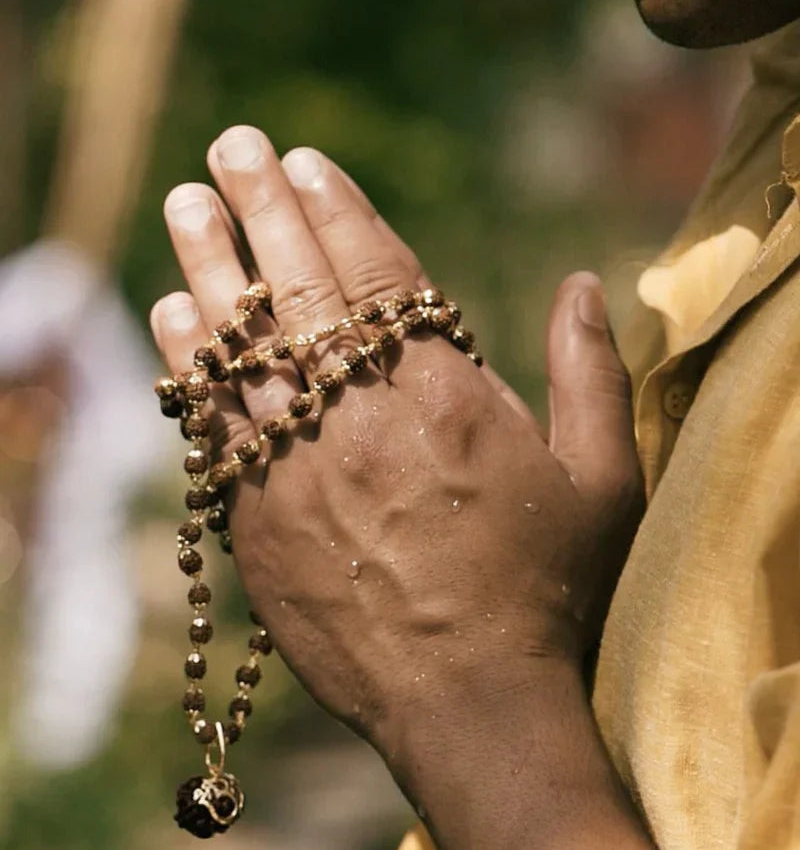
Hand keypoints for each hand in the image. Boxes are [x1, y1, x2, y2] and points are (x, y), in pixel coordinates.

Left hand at [150, 125, 642, 767]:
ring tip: (186, 205)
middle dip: (263, 209)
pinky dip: (189, 367)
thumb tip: (584, 284)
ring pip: (239, 350)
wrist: (468, 704)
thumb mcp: (601, 481)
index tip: (306, 161)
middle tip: (232, 146)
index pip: (377, 277)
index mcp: (445, 398)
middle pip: (299, 294)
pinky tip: (169, 317)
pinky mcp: (257, 523)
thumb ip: (592, 373)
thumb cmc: (544, 590)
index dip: (338, 210)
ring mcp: (298, 471)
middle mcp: (361, 421)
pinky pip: (211, 426)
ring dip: (208, 270)